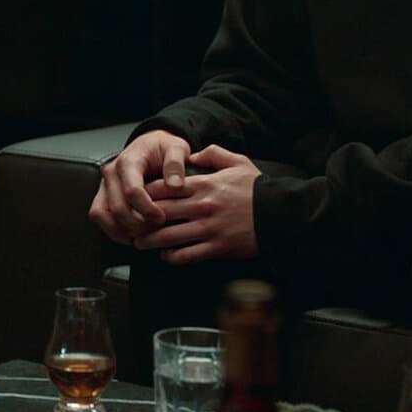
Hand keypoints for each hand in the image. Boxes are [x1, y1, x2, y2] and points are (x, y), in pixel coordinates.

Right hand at [89, 129, 191, 245]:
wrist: (150, 146)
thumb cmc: (161, 149)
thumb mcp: (175, 148)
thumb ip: (176, 164)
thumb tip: (175, 185)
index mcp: (128, 161)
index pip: (132, 191)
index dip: (147, 209)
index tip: (161, 218)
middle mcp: (111, 173)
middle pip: (117, 208)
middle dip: (138, 224)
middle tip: (156, 228)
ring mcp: (104, 185)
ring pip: (102, 215)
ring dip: (123, 230)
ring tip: (144, 234)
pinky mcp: (102, 195)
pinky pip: (99, 217)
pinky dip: (113, 230)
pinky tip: (132, 234)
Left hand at [133, 145, 260, 264]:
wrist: (282, 214)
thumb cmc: (259, 189)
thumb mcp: (238, 162)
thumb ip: (213, 154)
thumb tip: (192, 155)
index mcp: (205, 185)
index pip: (165, 188)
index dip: (145, 194)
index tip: (135, 198)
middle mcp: (203, 207)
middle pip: (161, 213)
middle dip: (141, 220)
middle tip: (129, 224)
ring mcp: (209, 229)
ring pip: (170, 237)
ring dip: (151, 242)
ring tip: (139, 244)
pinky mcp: (218, 248)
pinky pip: (188, 255)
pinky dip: (173, 257)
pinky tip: (166, 256)